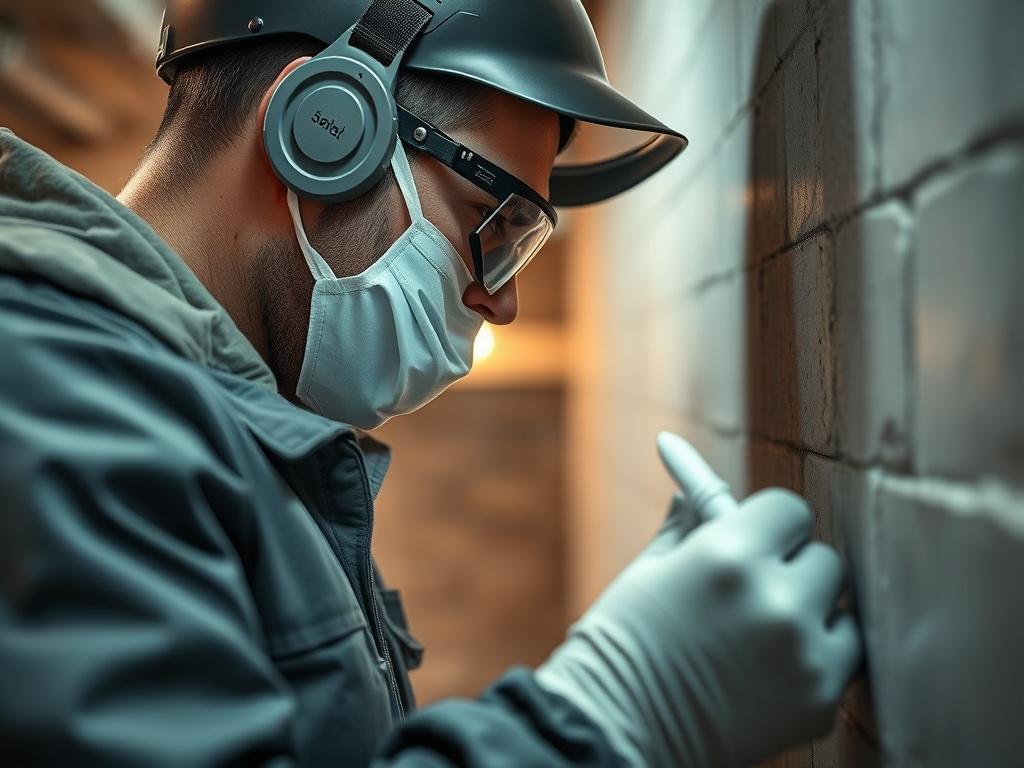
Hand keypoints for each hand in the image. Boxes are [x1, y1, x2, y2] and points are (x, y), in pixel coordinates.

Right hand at [536, 433, 861, 766]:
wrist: (615, 731)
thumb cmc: (622, 645)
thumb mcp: (648, 572)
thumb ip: (686, 526)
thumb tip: (694, 489)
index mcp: (728, 555)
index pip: (790, 509)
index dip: (770, 525)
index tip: (756, 538)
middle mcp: (775, 598)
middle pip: (823, 556)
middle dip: (791, 568)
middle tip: (754, 590)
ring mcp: (804, 653)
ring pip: (841, 606)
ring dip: (812, 611)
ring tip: (761, 633)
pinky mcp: (820, 699)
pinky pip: (843, 656)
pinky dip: (819, 656)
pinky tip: (773, 667)